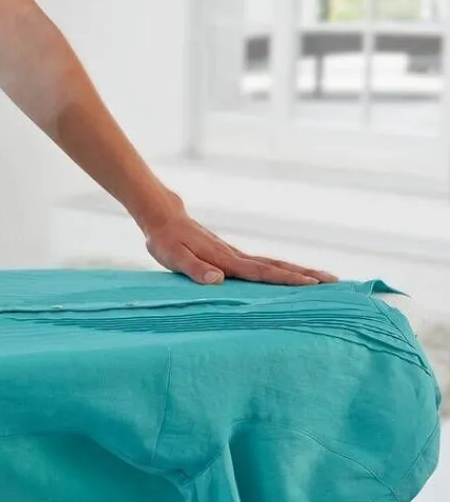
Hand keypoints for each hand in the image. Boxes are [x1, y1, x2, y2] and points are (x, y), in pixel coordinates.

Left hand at [139, 191, 337, 285]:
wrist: (163, 217)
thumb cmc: (164, 240)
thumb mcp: (173, 257)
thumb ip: (195, 269)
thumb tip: (218, 280)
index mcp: (226, 259)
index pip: (262, 272)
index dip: (287, 279)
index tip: (313, 285)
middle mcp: (236, 256)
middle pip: (278, 266)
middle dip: (307, 275)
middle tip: (337, 282)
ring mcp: (235, 254)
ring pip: (274, 264)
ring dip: (300, 272)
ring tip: (325, 280)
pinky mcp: (231, 255)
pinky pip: (262, 265)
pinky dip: (281, 270)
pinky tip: (290, 276)